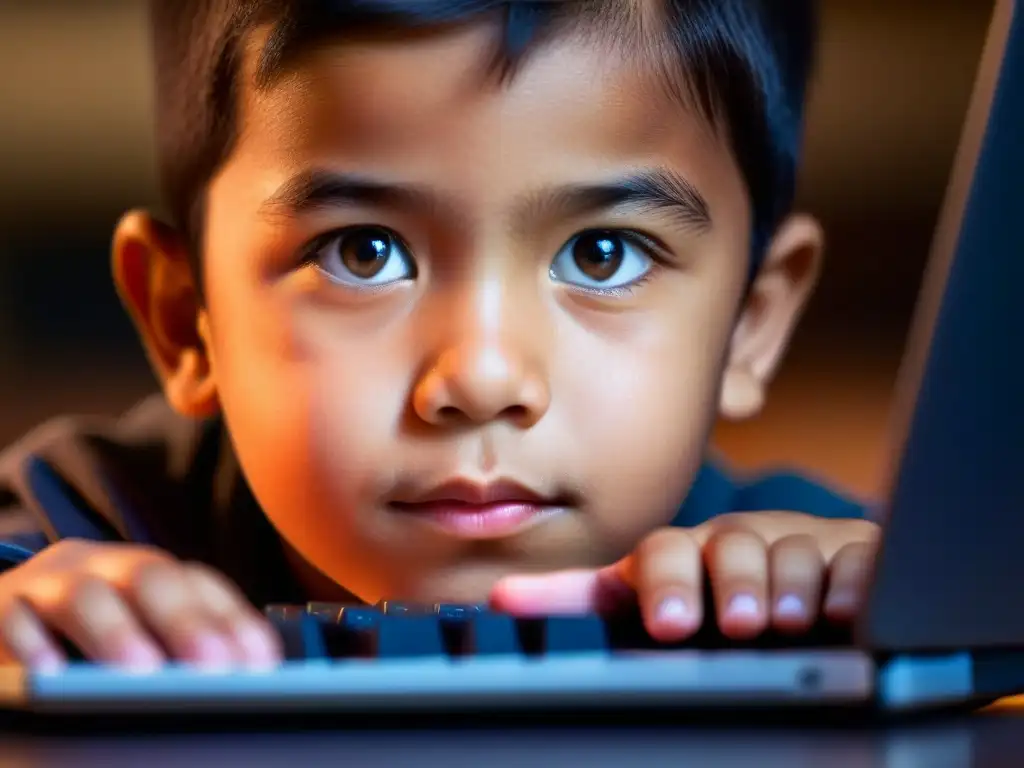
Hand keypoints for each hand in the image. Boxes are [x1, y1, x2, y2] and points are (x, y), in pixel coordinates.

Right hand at [0, 540, 280, 670]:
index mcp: (149, 573)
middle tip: (214, 668)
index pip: (201, 584)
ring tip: (141, 673)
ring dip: (118, 632)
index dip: (234, 621)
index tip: (261, 664)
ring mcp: (50, 584)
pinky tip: (54, 672)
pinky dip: (33, 643)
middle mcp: (105, 568)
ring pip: (86, 595)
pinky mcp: (1, 606)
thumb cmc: (88, 634)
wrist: (4, 606)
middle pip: (152, 579)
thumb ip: (181, 647)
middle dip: (187, 623)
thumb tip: (239, 679)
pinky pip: (14, 618)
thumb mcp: (140, 630)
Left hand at [491, 512, 879, 640]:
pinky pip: (844, 560)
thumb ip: (630, 638)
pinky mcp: (846, 553)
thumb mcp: (689, 633)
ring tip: (775, 620)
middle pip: (687, 552)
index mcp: (671, 575)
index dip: (560, 594)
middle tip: (678, 624)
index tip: (507, 601)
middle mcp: (720, 551)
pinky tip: (842, 607)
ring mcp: (785, 546)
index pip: (606, 582)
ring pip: (767, 550)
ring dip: (769, 584)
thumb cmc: (751, 616)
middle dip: (682, 584)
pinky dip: (841, 584)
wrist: (846, 585)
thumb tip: (532, 633)